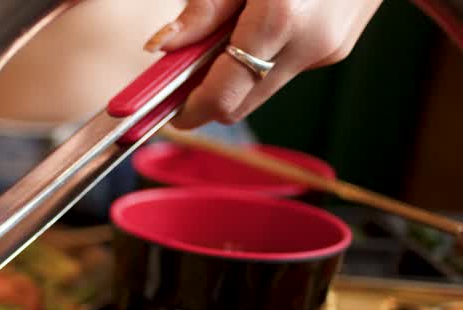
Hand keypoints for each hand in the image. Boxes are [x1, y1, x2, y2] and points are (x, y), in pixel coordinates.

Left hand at [146, 0, 383, 127]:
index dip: (187, 109)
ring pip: (261, 88)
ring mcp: (329, 51)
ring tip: (226, 34)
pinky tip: (262, 24)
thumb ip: (205, 8)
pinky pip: (284, 68)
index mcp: (281, 18)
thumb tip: (162, 47)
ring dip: (235, 74)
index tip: (162, 105)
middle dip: (206, 95)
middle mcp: (309, 45)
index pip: (223, 96)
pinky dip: (262, 58)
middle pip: (240, 104)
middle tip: (181, 72)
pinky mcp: (339, 49)